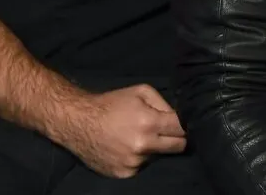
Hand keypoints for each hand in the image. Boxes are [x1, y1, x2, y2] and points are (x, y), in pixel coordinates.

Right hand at [55, 84, 185, 178]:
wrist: (78, 122)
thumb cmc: (111, 103)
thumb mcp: (141, 91)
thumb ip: (164, 103)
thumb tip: (179, 117)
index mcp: (149, 123)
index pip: (183, 130)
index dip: (186, 125)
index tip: (184, 124)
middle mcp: (143, 146)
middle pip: (178, 148)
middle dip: (178, 139)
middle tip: (168, 132)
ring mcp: (133, 163)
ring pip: (159, 157)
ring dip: (155, 148)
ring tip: (139, 136)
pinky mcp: (123, 174)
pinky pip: (142, 166)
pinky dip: (140, 158)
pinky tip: (128, 147)